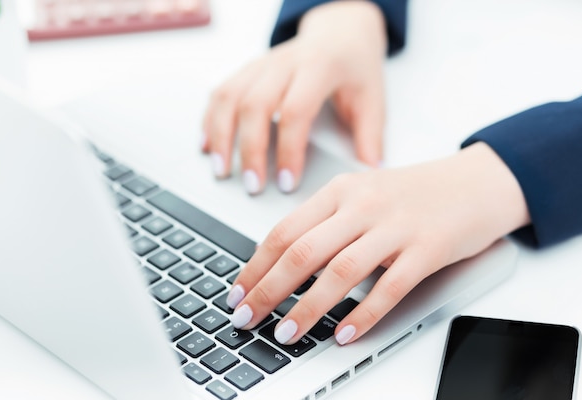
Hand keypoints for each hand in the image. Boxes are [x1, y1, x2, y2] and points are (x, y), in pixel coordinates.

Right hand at [202, 1, 386, 193]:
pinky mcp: (249, 69)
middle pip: (255, 105)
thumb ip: (370, 136)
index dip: (288, 150)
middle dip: (250, 150)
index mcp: (319, 67)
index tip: (287, 182)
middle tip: (253, 186)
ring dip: (221, 136)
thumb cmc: (355, 67)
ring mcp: (263, 64)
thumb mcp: (373, 97)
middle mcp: (286, 62)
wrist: (340, 32)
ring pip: (230, 96)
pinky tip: (207, 145)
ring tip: (221, 171)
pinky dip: (210, 119)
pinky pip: (221, 91)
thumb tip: (370, 172)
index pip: (296, 111)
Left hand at [225, 143, 529, 344]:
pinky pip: (389, 287)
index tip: (238, 292)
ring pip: (341, 271)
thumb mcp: (362, 194)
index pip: (286, 230)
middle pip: (303, 251)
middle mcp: (363, 205)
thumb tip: (282, 263)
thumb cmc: (414, 193)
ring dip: (308, 307)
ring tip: (286, 333)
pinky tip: (344, 333)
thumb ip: (326, 222)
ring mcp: (396, 227)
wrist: (474, 182)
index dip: (256, 265)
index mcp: (341, 190)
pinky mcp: (427, 249)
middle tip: (247, 317)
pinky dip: (363, 314)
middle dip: (268, 289)